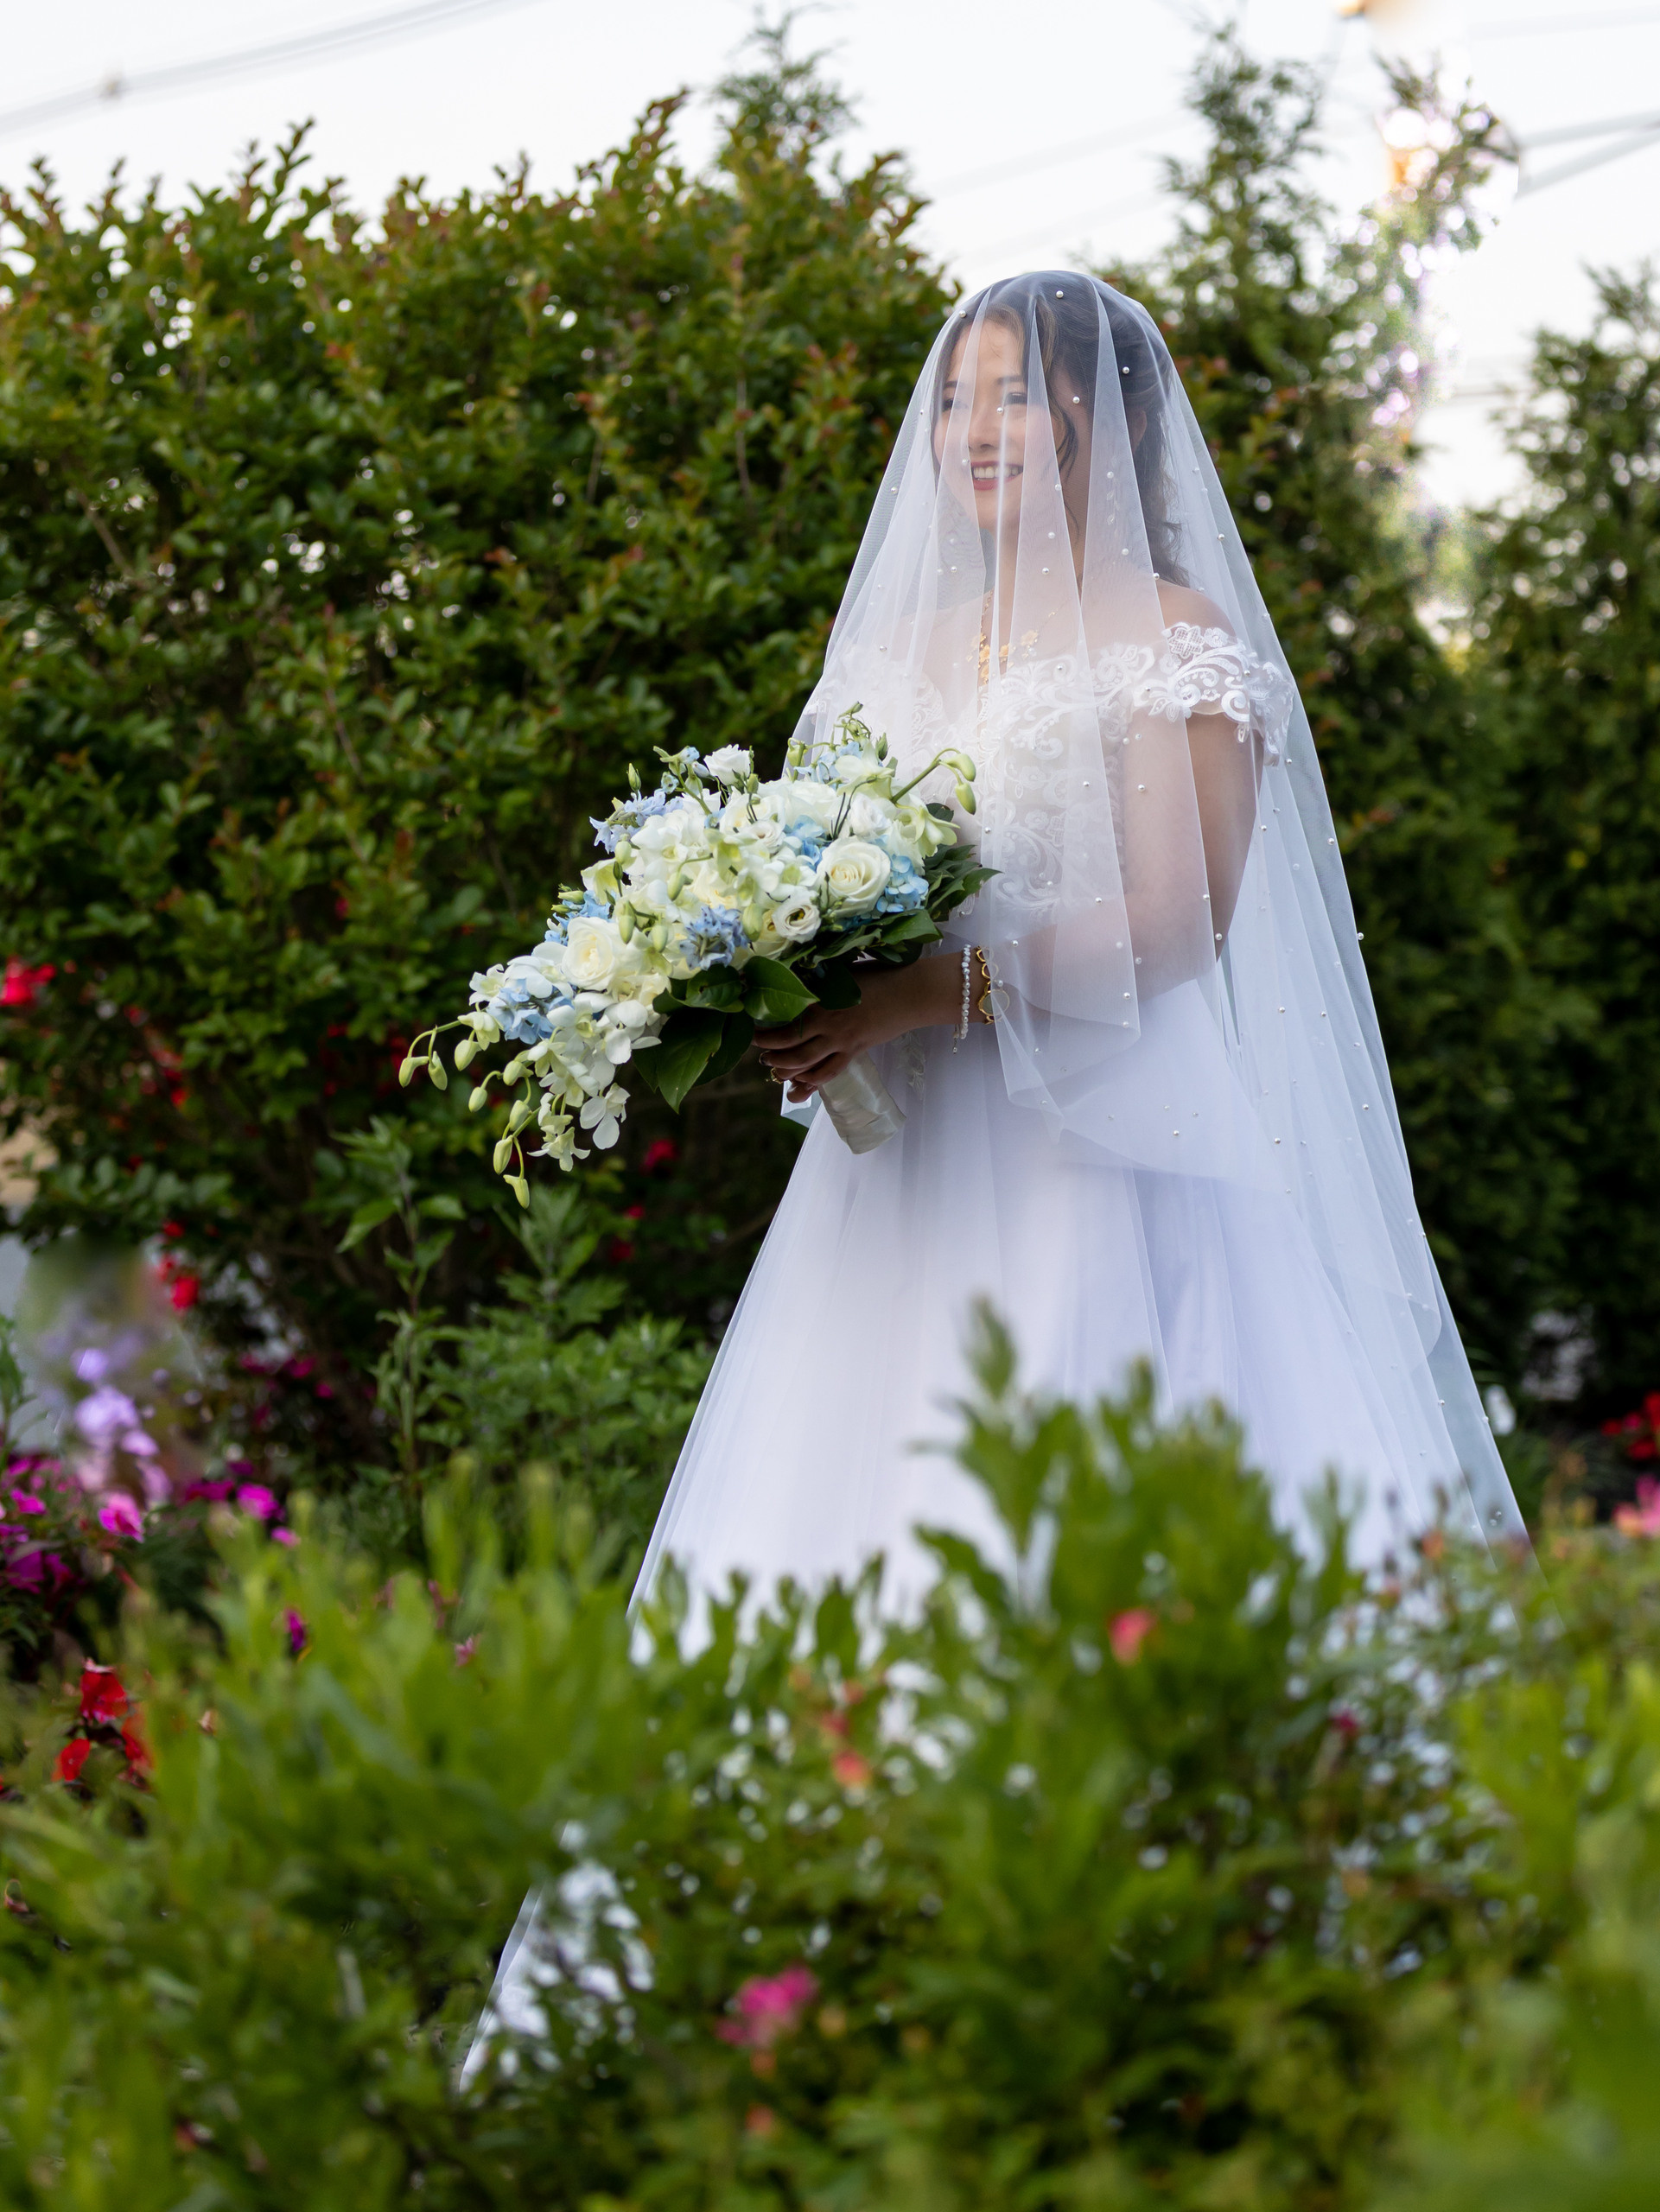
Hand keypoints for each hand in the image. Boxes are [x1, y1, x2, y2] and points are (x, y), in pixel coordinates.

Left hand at [755, 955, 965, 1098]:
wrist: (910, 993)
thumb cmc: (879, 975)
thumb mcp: (843, 973)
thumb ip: (818, 981)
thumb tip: (795, 982)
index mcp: (820, 998)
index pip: (784, 1014)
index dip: (765, 1021)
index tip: (752, 1023)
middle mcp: (826, 1022)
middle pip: (787, 1042)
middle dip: (768, 1047)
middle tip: (757, 1048)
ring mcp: (840, 1040)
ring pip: (803, 1061)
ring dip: (783, 1066)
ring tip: (772, 1067)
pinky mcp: (853, 1052)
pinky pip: (827, 1073)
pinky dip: (811, 1082)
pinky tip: (800, 1087)